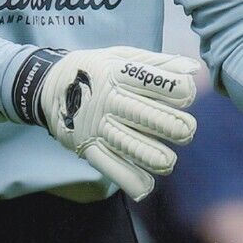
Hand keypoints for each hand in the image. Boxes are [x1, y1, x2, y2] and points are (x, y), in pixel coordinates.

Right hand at [37, 46, 197, 200]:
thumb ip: (159, 63)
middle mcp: (108, 100)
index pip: (149, 80)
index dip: (175, 88)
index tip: (188, 95)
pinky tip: (146, 186)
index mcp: (117, 73)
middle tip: (186, 131)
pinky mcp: (88, 147)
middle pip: (142, 115)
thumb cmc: (96, 71)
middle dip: (170, 125)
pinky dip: (128, 179)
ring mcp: (96, 126)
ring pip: (128, 144)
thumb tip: (194, 70)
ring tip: (168, 161)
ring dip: (152, 156)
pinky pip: (109, 165)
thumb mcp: (121, 56)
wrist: (48, 86)